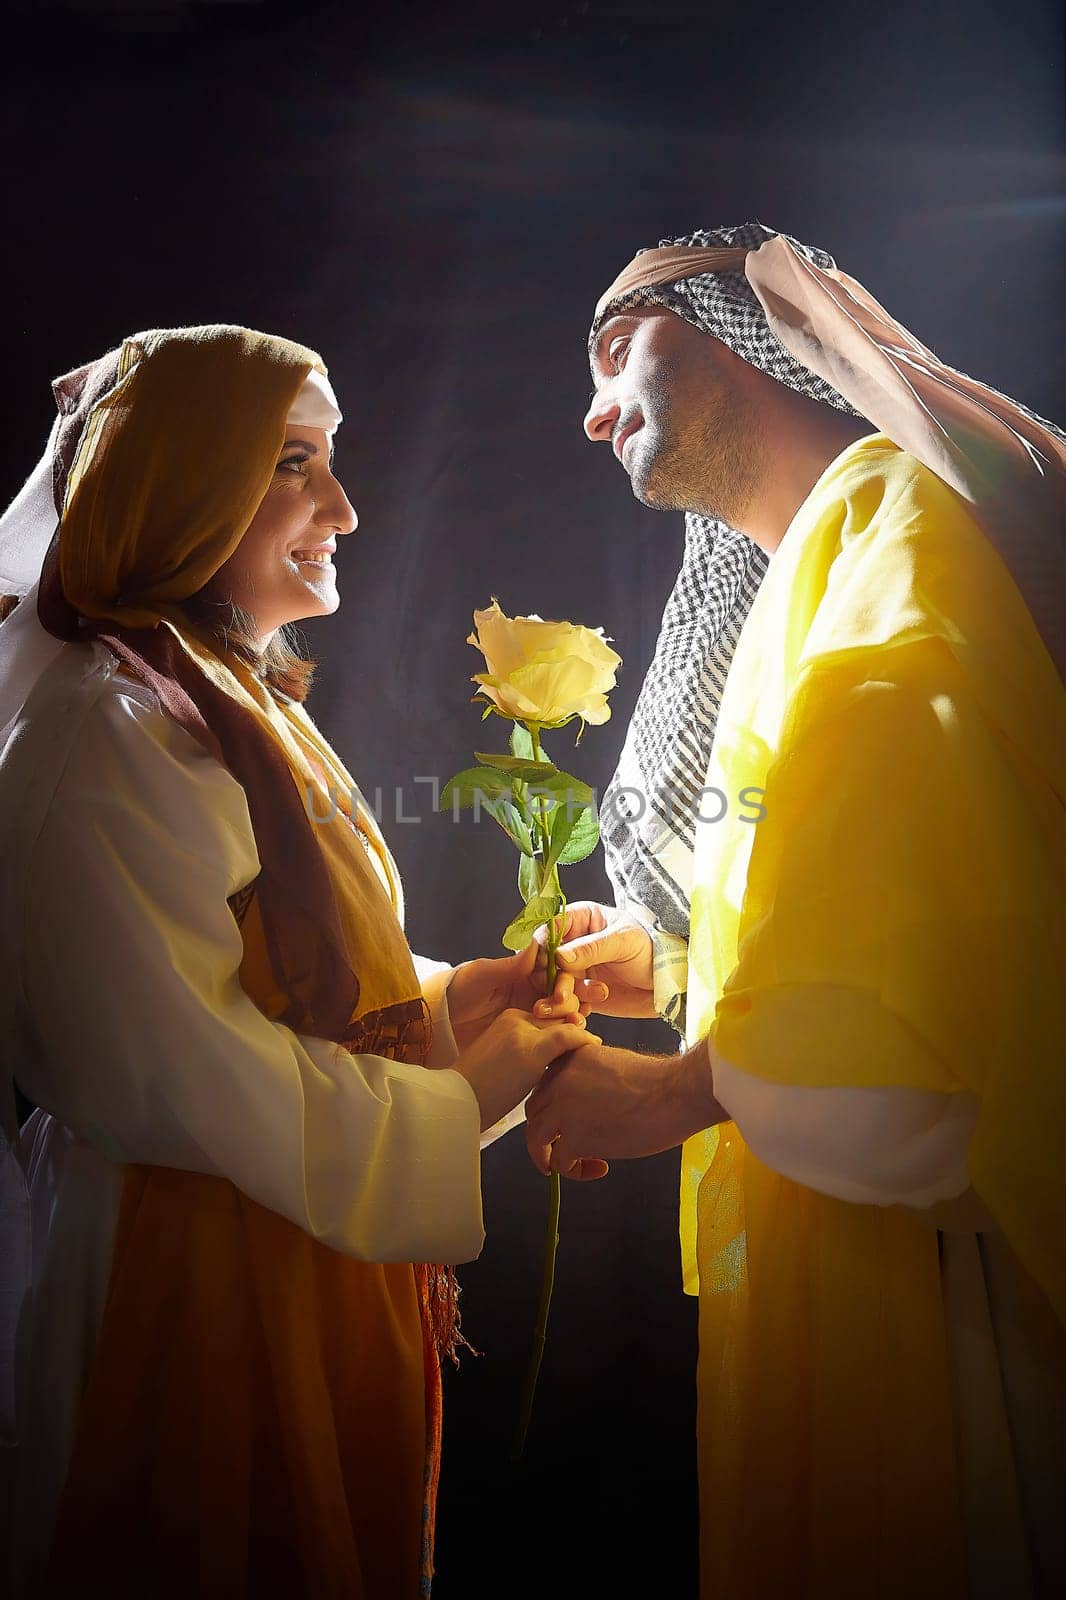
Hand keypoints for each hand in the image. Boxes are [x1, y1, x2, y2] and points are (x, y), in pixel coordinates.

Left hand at [447, 938, 609, 1052]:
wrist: (437, 1027)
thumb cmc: (454, 992)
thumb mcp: (480, 975)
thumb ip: (509, 965)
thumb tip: (537, 945)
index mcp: (522, 971)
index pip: (552, 967)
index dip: (569, 970)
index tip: (583, 973)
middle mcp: (530, 990)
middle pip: (563, 989)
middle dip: (579, 991)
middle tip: (594, 995)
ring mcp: (530, 1014)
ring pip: (562, 1011)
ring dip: (575, 1012)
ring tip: (583, 1019)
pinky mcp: (528, 1037)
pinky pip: (552, 1034)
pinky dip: (565, 1034)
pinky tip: (575, 1036)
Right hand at [451, 1008, 601, 1134]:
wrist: (456, 1102)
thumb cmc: (476, 1091)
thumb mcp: (500, 1063)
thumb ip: (524, 1054)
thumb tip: (548, 1064)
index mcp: (507, 1018)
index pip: (548, 1018)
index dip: (567, 1030)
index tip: (581, 1045)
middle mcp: (515, 1018)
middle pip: (559, 1019)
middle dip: (577, 1030)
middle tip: (595, 1046)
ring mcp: (523, 1031)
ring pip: (565, 1024)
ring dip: (582, 1036)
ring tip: (598, 1049)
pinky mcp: (531, 1049)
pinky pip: (567, 1037)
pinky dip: (584, 1041)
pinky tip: (596, 1047)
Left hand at [524, 1038, 726, 1179]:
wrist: (673, 1094)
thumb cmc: (657, 1081)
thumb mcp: (611, 1062)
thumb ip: (589, 1077)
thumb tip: (583, 1104)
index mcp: (568, 1059)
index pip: (543, 1086)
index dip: (552, 1107)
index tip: (564, 1122)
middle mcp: (558, 1081)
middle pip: (535, 1112)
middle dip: (547, 1132)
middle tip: (562, 1146)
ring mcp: (563, 1110)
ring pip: (537, 1138)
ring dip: (549, 1156)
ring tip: (569, 1165)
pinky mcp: (575, 1138)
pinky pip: (560, 1162)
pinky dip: (575, 1171)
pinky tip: (600, 1167)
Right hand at [534, 901, 655, 1017]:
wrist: (668, 983)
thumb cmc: (651, 950)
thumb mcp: (623, 942)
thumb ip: (590, 948)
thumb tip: (559, 956)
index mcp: (580, 920)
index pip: (549, 928)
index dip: (542, 947)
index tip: (547, 964)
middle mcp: (572, 944)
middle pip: (544, 960)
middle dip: (552, 979)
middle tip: (563, 994)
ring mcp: (575, 970)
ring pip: (552, 984)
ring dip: (562, 998)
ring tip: (586, 1003)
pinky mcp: (580, 993)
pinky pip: (564, 1003)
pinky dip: (569, 1011)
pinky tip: (583, 1014)